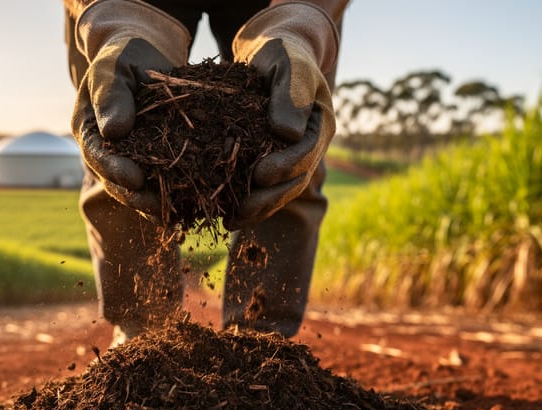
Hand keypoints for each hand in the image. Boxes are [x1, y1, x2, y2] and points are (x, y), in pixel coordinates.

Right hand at [71, 0, 189, 216]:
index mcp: (90, 132)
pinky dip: (178, 194)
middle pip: (119, 184)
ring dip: (160, 204)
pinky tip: (197, 203)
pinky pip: (164, 183)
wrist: (145, 55)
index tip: (135, 180)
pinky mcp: (155, 161)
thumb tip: (114, 130)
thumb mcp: (114, 68)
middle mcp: (107, 153)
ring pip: (142, 190)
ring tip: (181, 214)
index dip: (115, 171)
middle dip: (139, 198)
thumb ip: (111, 96)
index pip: (98, 157)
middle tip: (161, 208)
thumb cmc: (124, 56)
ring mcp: (131, 160)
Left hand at [229, 3, 338, 227]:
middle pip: (293, 182)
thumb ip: (290, 94)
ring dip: (255, 209)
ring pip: (278, 191)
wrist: (271, 56)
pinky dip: (245, 200)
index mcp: (319, 126)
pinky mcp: (271, 162)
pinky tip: (222, 212)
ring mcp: (291, 158)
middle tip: (239, 212)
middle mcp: (309, 148)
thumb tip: (288, 133)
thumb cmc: (282, 55)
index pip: (305, 153)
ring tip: (228, 222)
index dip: (284, 167)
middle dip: (267, 199)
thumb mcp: (288, 65)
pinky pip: (262, 188)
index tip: (259, 175)